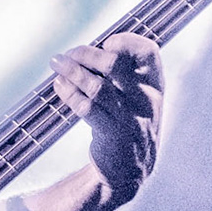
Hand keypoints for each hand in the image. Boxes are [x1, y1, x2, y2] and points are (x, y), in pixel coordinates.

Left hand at [49, 33, 163, 201]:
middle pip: (114, 65)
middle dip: (86, 54)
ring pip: (96, 86)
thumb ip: (121, 73)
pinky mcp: (113, 135)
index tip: (105, 43)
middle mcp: (146, 99)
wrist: (130, 169)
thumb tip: (85, 49)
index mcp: (155, 84)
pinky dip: (69, 94)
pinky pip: (87, 108)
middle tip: (68, 55)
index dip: (125, 41)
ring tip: (56, 63)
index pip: (148, 52)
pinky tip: (59, 86)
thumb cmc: (128, 122)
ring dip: (71, 72)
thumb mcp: (137, 96)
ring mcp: (130, 118)